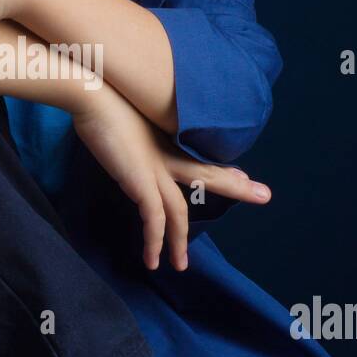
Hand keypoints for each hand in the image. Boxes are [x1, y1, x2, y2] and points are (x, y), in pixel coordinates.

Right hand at [71, 83, 271, 271]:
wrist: (92, 90)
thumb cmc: (101, 95)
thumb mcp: (122, 112)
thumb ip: (130, 125)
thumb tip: (120, 130)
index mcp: (163, 138)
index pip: (197, 157)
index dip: (220, 168)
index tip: (241, 175)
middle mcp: (165, 154)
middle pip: (207, 174)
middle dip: (235, 186)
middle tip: (263, 194)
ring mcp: (155, 168)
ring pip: (179, 209)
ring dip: (179, 240)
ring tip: (181, 265)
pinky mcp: (140, 181)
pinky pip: (154, 219)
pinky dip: (155, 241)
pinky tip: (154, 260)